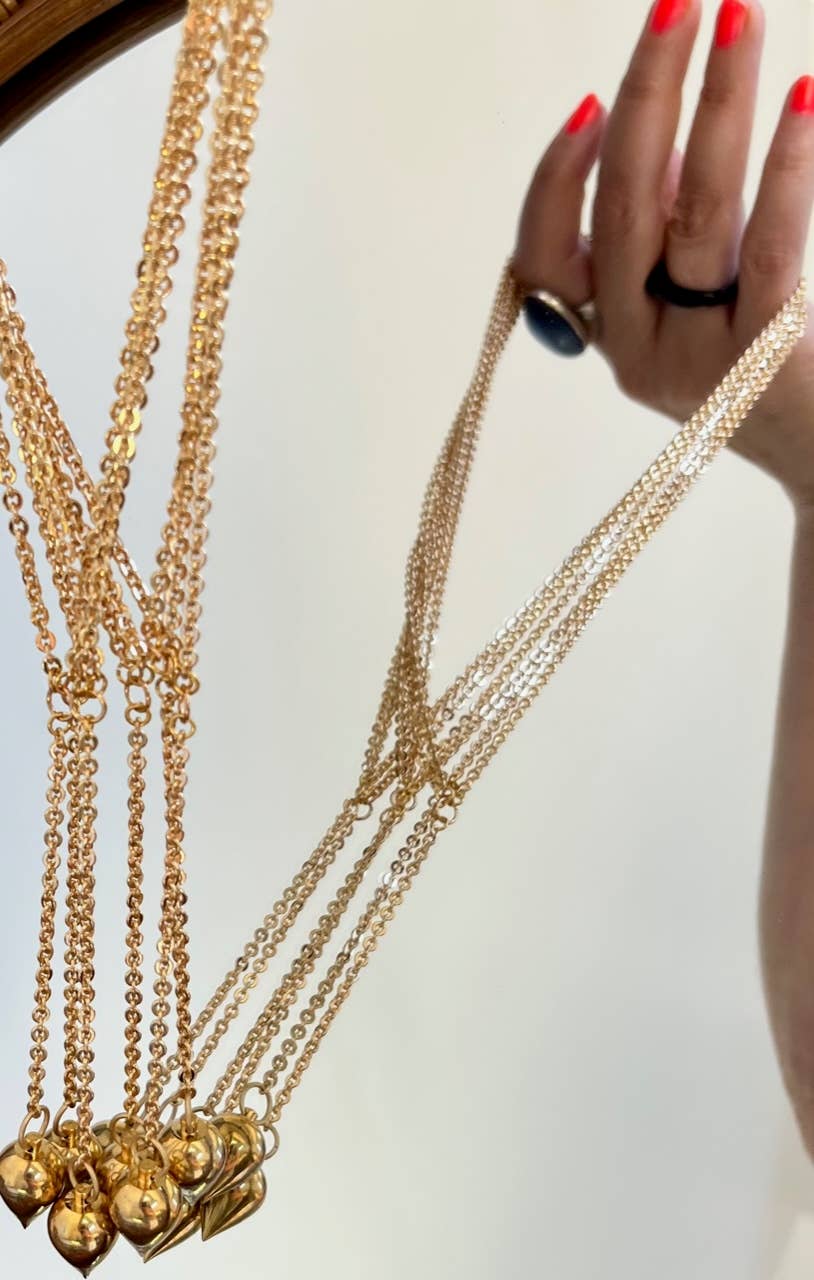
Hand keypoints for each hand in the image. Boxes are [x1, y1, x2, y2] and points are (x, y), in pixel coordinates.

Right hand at [512, 0, 813, 512]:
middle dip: (646, 94)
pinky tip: (803, 99)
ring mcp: (694, 360)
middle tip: (677, 2)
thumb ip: (658, 233)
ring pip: (692, 216)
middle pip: (622, 208)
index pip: (542, 257)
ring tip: (740, 18)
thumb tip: (648, 118)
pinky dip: (785, 168)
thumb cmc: (754, 361)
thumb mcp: (687, 300)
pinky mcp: (761, 361)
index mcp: (603, 332)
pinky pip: (770, 251)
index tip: (586, 102)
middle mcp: (633, 346)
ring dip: (715, 105)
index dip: (554, 179)